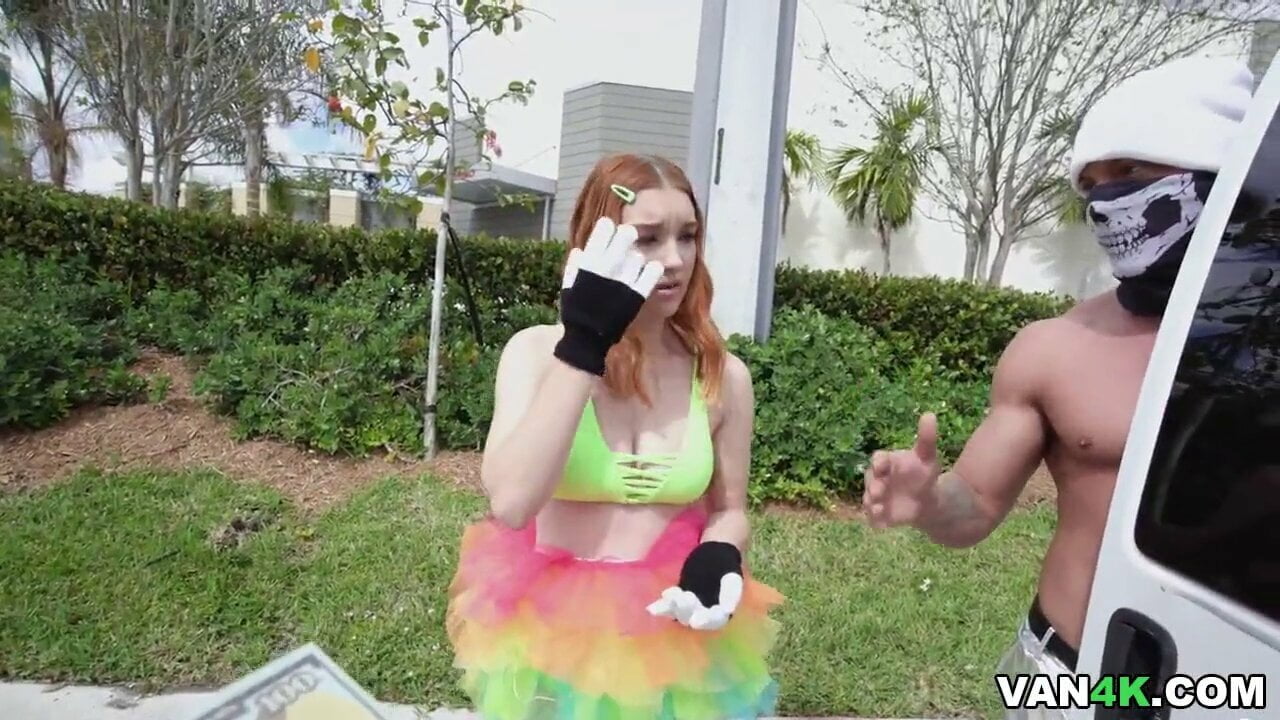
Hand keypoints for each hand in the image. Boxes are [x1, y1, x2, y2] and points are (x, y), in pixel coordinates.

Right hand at [554, 216, 662, 375]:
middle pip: (625, 237)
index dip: (606, 228)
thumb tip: (579, 251)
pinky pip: (652, 273)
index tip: (608, 226)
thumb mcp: (568, 286)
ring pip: (638, 255)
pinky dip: (653, 269)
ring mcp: (623, 280)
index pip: (602, 233)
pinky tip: (653, 268)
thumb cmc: (576, 312)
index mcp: (589, 263)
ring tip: (634, 263)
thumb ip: (574, 267)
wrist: (588, 337)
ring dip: (636, 256)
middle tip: (629, 235)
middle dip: (627, 234)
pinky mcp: (637, 293)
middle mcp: (607, 268)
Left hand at [646, 541, 743, 630]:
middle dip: (686, 610)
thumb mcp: (732, 578)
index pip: (715, 620)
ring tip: (669, 596)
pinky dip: (662, 606)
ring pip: (679, 614)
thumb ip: (731, 594)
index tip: (696, 621)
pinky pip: (669, 606)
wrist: (714, 556)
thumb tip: (728, 611)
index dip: (706, 622)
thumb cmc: (726, 568)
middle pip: (694, 618)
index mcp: (721, 612)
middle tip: (684, 598)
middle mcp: (704, 614)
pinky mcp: (678, 600)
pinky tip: (652, 607)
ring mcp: (690, 608)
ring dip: (673, 608)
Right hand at [862, 412, 941, 528]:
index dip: (879, 462)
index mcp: (886, 462)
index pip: (878, 459)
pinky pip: (873, 518)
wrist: (925, 500)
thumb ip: (926, 438)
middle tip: (878, 491)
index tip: (882, 465)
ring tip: (879, 508)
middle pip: (870, 480)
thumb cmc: (923, 475)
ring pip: (869, 499)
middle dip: (873, 485)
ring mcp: (877, 497)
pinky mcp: (880, 514)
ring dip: (872, 504)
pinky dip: (876, 520)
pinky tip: (882, 524)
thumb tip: (929, 414)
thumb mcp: (927, 457)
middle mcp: (877, 478)